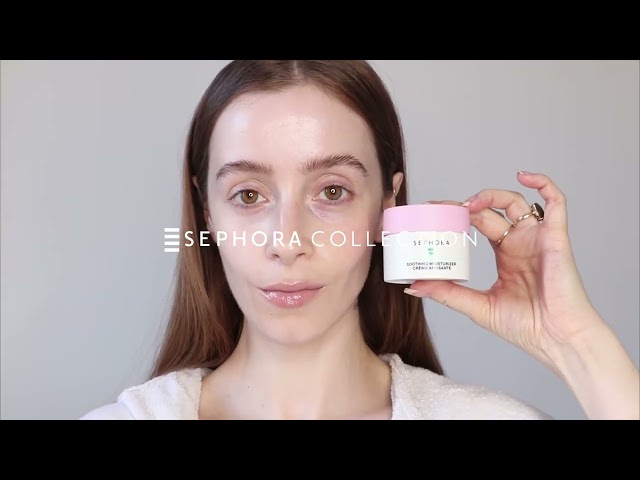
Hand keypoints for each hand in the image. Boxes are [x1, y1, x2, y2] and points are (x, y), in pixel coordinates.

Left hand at [405, 171, 602, 370]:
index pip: (478, 224)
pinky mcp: (556, 238)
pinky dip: (543, 183)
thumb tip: (413, 285)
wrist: (556, 340)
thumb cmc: (526, 327)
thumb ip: (447, 293)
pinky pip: (557, 202)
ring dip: (491, 196)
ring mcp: (538, 239)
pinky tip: (523, 176)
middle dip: (465, 206)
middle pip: (491, 211)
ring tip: (469, 205)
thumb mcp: (477, 306)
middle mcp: (521, 243)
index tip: (432, 212)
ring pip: (516, 202)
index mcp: (506, 255)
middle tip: (441, 208)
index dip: (458, 215)